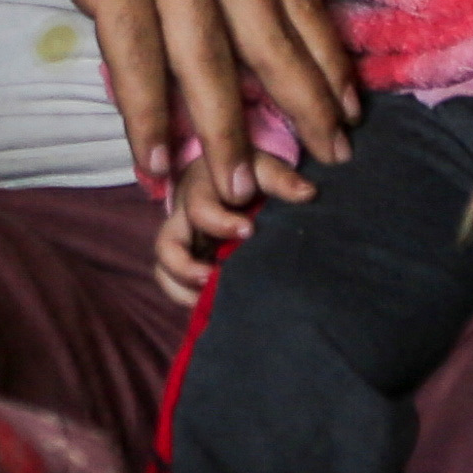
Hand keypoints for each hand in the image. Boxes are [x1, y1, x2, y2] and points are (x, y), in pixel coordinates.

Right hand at [0, 0, 362, 199]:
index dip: (325, 56)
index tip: (348, 105)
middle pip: (270, 34)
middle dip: (304, 105)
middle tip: (331, 159)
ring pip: (209, 59)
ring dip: (225, 133)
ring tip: (238, 189)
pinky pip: (137, 59)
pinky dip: (147, 116)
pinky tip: (155, 161)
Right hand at [149, 147, 311, 294]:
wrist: (237, 171)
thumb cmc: (249, 171)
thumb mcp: (263, 168)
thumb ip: (281, 179)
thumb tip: (308, 193)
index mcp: (200, 188)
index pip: (199, 208)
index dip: (220, 223)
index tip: (248, 231)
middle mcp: (182, 216)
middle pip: (167, 243)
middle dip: (187, 266)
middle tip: (212, 277)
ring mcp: (181, 239)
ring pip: (164, 267)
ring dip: (182, 285)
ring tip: (206, 299)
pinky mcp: (183, 257)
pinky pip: (169, 281)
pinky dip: (183, 295)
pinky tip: (206, 304)